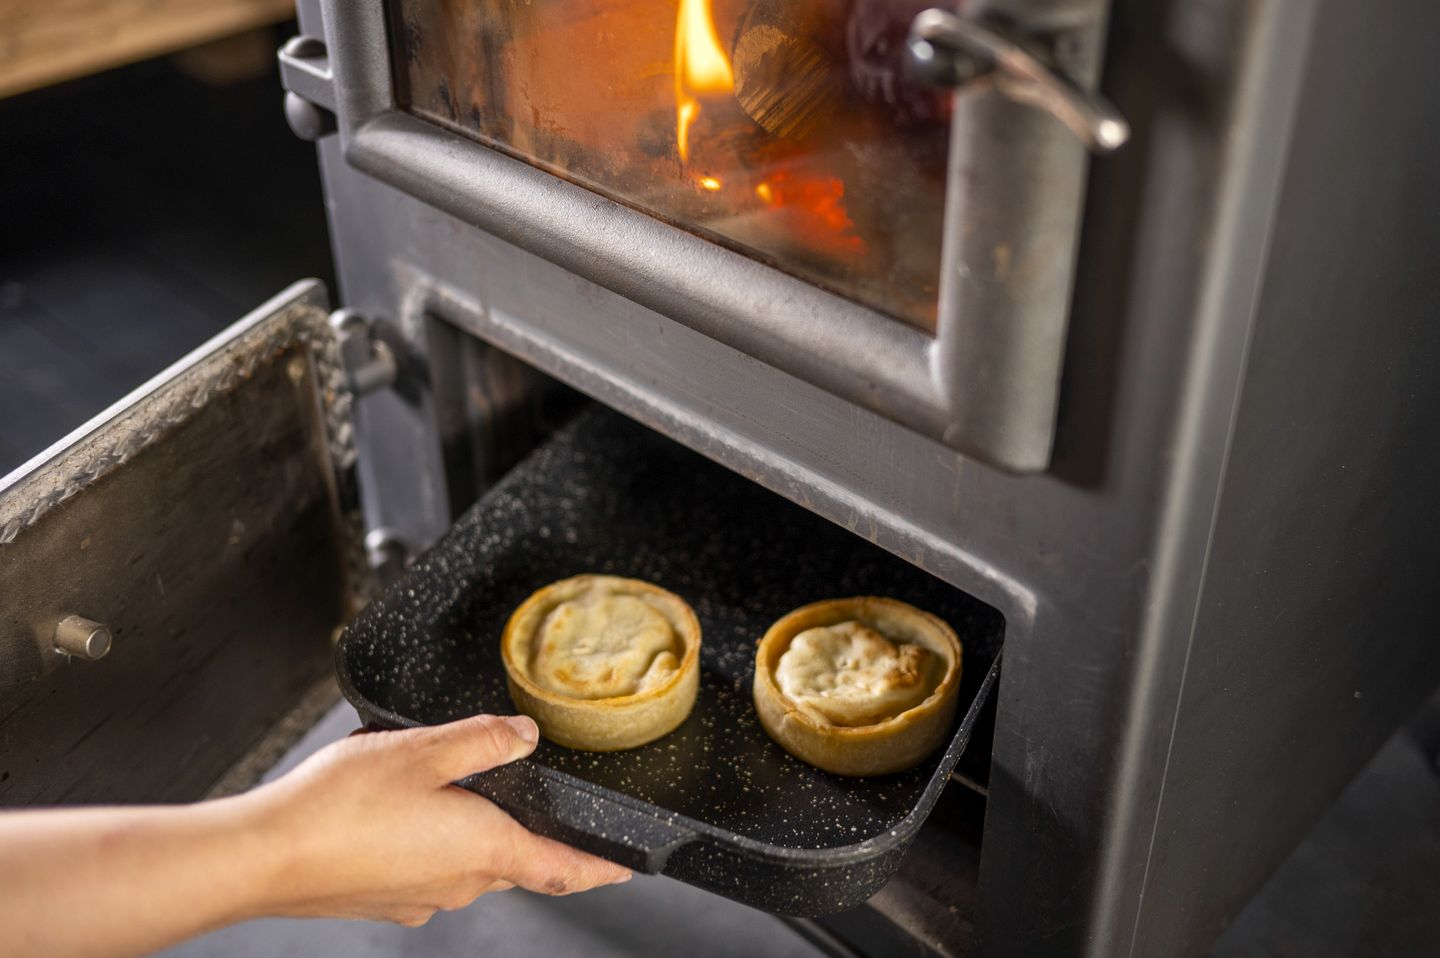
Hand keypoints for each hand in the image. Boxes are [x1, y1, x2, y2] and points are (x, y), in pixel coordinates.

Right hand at [238, 713, 631, 925]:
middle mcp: (457, 885)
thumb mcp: (424, 750)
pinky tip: (400, 813)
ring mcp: (417, 899)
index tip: (628, 868)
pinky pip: (425, 870)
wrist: (259, 859)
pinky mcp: (381, 900)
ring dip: (471, 833)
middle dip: (528, 836)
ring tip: (452, 790)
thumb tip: (525, 738)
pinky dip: (429, 843)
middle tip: (532, 802)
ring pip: (467, 865)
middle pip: (514, 863)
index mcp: (483, 851)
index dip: (602, 867)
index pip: (563, 868)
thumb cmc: (338, 807)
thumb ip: (483, 739)